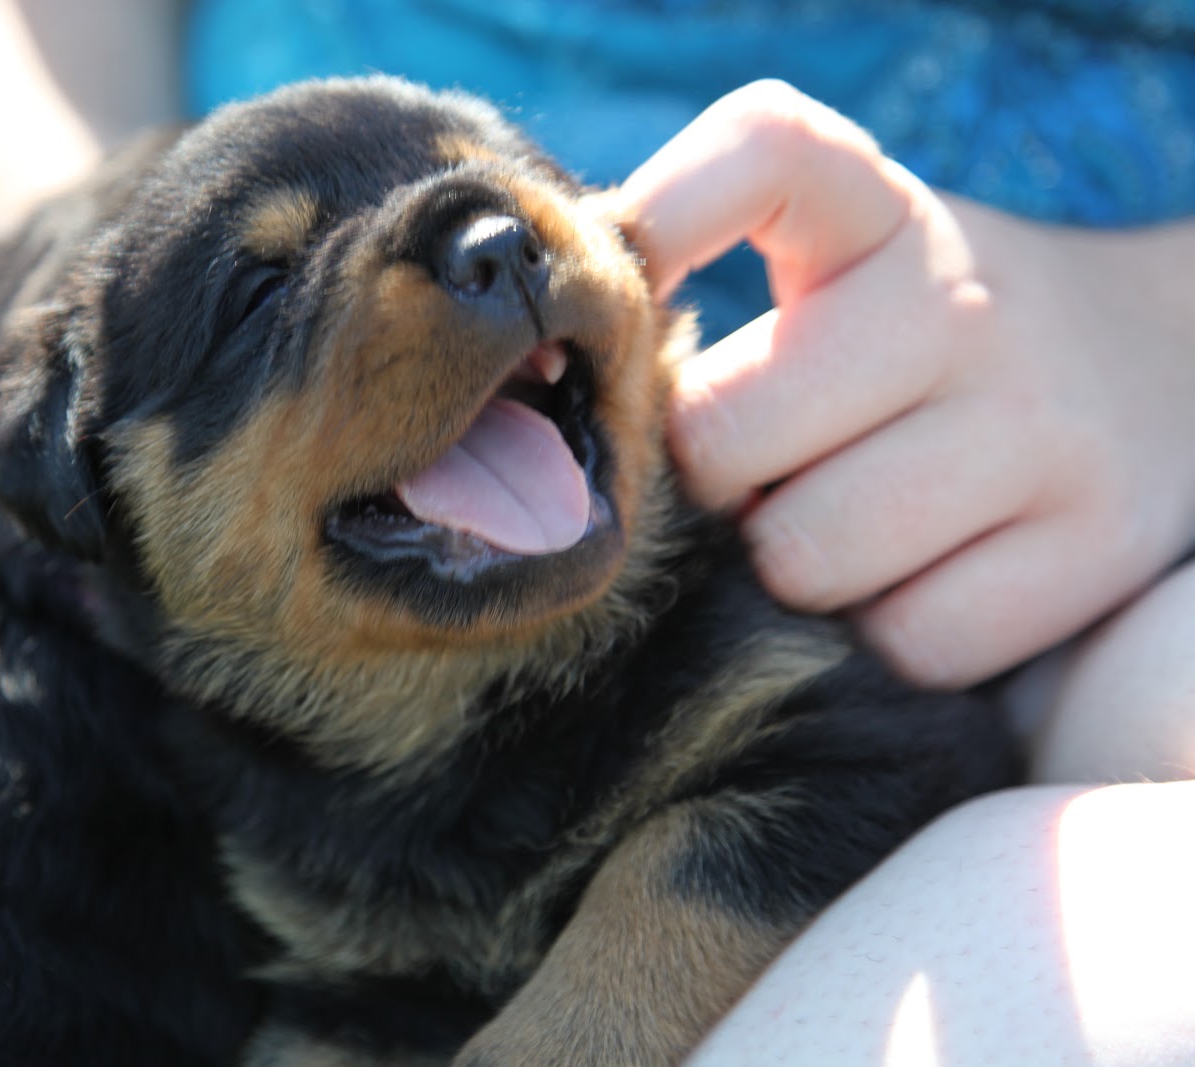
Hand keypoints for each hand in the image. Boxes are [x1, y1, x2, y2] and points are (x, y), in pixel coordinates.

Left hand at [611, 81, 1194, 686]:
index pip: (764, 153)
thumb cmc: (902, 339)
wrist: (1141, 377)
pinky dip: (878, 631)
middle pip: (724, 433)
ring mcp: (1038, 428)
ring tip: (825, 517)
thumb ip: (691, 283)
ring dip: (787, 563)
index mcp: (879, 212)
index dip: (662, 220)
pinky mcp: (1086, 549)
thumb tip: (542, 379)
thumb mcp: (826, 264)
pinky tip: (904, 574)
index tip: (622, 294)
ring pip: (805, 555)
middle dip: (709, 477)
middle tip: (749, 467)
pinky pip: (902, 640)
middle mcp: (966, 304)